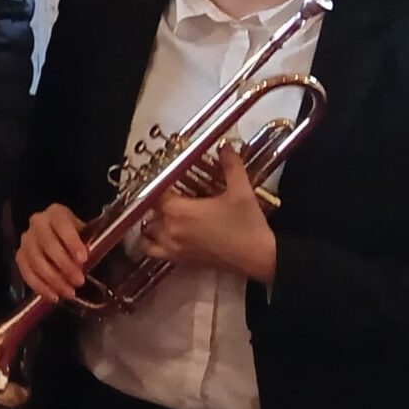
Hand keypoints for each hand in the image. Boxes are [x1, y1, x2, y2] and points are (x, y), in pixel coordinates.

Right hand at [15, 202, 92, 303]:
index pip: (61, 224)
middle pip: (47, 243)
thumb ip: (93, 245)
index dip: (71, 241)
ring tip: (69, 293)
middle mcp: (37, 222)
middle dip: (64, 264)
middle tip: (79, 281)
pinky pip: (26, 272)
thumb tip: (96, 259)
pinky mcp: (20, 256)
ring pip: (35, 260)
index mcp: (57, 213)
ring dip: (53, 279)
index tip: (83, 259)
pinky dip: (40, 286)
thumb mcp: (90, 237)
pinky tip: (53, 297)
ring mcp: (26, 240)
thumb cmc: (81, 240)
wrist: (65, 244)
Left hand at [141, 148, 277, 285]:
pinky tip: (164, 236)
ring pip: (147, 234)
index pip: (155, 194)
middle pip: (149, 213)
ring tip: (163, 215)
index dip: (159, 184)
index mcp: (179, 212)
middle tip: (169, 194)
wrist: (260, 259)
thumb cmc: (248, 225)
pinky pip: (155, 252)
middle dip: (156, 203)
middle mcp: (170, 231)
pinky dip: (152, 245)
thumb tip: (225, 146)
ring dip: (150, 223)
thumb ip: (230, 165)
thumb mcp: (241, 191)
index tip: (167, 178)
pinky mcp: (182, 262)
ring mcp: (174, 249)